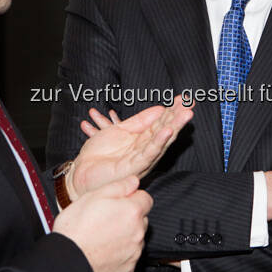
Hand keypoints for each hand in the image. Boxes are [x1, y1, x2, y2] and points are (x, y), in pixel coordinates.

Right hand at [52, 176, 152, 271]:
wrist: (68, 262)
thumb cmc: (76, 229)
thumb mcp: (93, 196)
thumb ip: (119, 186)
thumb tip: (134, 181)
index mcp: (132, 211)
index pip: (146, 199)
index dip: (132, 198)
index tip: (119, 202)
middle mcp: (138, 232)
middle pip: (141, 219)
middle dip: (129, 217)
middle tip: (107, 218)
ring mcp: (134, 252)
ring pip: (136, 238)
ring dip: (125, 235)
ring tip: (102, 236)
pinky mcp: (128, 269)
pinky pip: (129, 256)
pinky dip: (120, 252)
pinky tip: (103, 250)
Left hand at [67, 98, 192, 199]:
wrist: (81, 173)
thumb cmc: (99, 154)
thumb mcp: (119, 129)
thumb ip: (140, 121)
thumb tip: (161, 108)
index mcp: (143, 141)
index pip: (161, 122)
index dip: (173, 110)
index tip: (184, 98)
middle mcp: (146, 150)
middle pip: (166, 131)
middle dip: (178, 117)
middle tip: (190, 104)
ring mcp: (141, 159)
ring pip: (161, 141)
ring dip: (174, 127)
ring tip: (186, 114)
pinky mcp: (134, 167)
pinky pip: (149, 153)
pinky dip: (159, 141)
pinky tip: (167, 131)